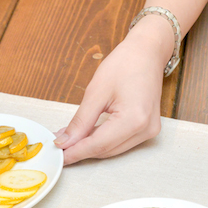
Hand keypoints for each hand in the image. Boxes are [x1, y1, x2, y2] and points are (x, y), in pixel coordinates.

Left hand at [53, 21, 168, 164]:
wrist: (147, 52)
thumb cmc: (124, 64)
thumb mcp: (96, 91)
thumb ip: (81, 121)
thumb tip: (64, 142)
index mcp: (134, 119)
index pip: (98, 145)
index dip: (76, 152)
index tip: (58, 155)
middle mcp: (145, 129)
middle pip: (106, 150)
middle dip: (81, 150)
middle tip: (59, 145)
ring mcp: (149, 131)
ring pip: (113, 149)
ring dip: (92, 147)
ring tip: (70, 139)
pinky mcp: (148, 129)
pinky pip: (122, 142)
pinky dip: (104, 140)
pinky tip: (88, 135)